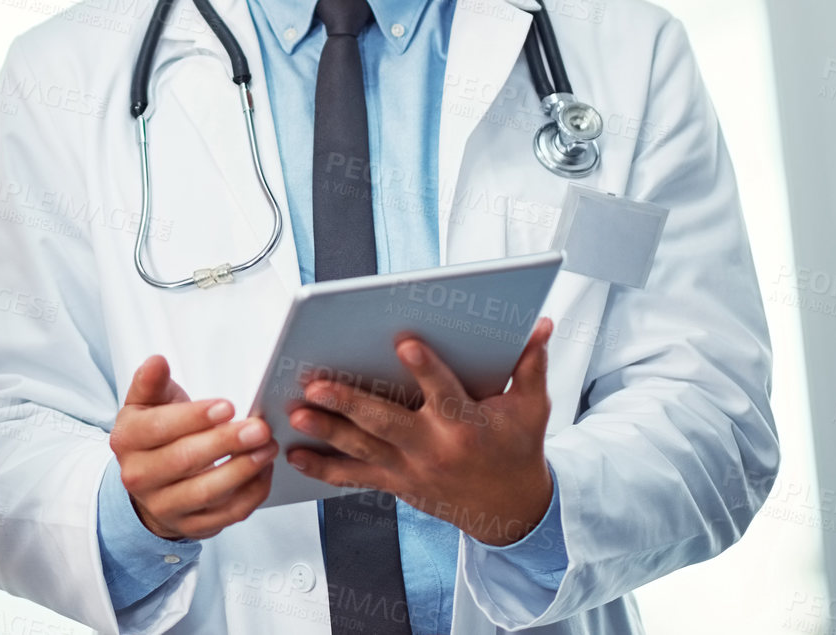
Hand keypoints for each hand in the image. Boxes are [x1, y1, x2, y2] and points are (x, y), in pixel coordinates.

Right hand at [110, 355, 275, 540]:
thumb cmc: (155, 433)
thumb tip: (157, 362)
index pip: (159, 428)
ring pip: (207, 492)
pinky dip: (251, 494)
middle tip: (258, 428)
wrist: (150, 479)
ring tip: (267, 448)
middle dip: (226, 442)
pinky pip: (226, 514)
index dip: (194, 417)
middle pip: (184, 460)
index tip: (227, 406)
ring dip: (243, 469)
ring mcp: (163, 505)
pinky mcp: (190, 526)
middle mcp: (139, 476)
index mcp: (126, 439)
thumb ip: (152, 382)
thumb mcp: (147, 403)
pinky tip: (264, 471)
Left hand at [286, 317, 555, 545]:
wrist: (511, 511)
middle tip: (317, 384)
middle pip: (386, 423)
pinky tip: (295, 453)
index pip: (444, 394)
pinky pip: (354, 477)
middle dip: (349, 403)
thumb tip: (540, 324)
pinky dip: (323, 466)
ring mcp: (410, 469)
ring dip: (326, 430)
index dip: (426, 368)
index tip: (404, 342)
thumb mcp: (532, 409)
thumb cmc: (518, 451)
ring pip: (362, 449)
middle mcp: (433, 449)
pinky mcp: (395, 483)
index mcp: (467, 426)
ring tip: (295, 412)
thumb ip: (530, 364)